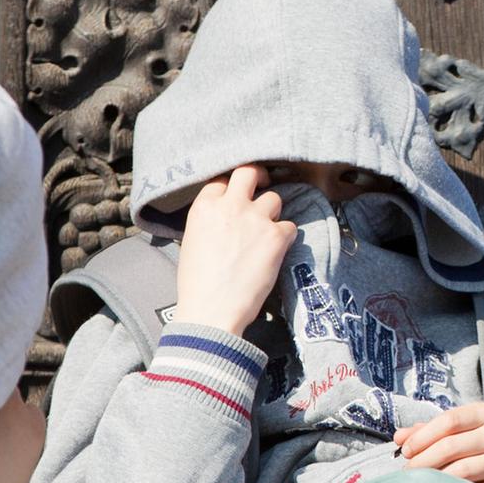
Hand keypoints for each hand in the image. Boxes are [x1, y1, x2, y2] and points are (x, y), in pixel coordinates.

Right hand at [175, 164, 295, 332]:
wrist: (212, 310)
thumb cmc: (198, 284)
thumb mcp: (193, 241)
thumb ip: (210, 221)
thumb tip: (224, 219)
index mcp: (205, 207)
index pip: (222, 181)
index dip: (232, 189)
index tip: (237, 196)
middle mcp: (231, 206)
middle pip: (250, 172)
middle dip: (259, 176)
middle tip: (263, 185)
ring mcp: (256, 219)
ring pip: (274, 198)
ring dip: (273, 213)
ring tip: (266, 234)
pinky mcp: (277, 236)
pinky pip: (290, 226)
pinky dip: (286, 237)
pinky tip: (276, 252)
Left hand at [395, 402, 483, 482]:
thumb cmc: (482, 446)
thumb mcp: (462, 430)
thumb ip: (430, 431)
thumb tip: (398, 437)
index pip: (449, 420)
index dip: (422, 436)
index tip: (405, 452)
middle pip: (451, 446)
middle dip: (422, 461)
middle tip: (407, 474)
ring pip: (460, 471)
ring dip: (433, 480)